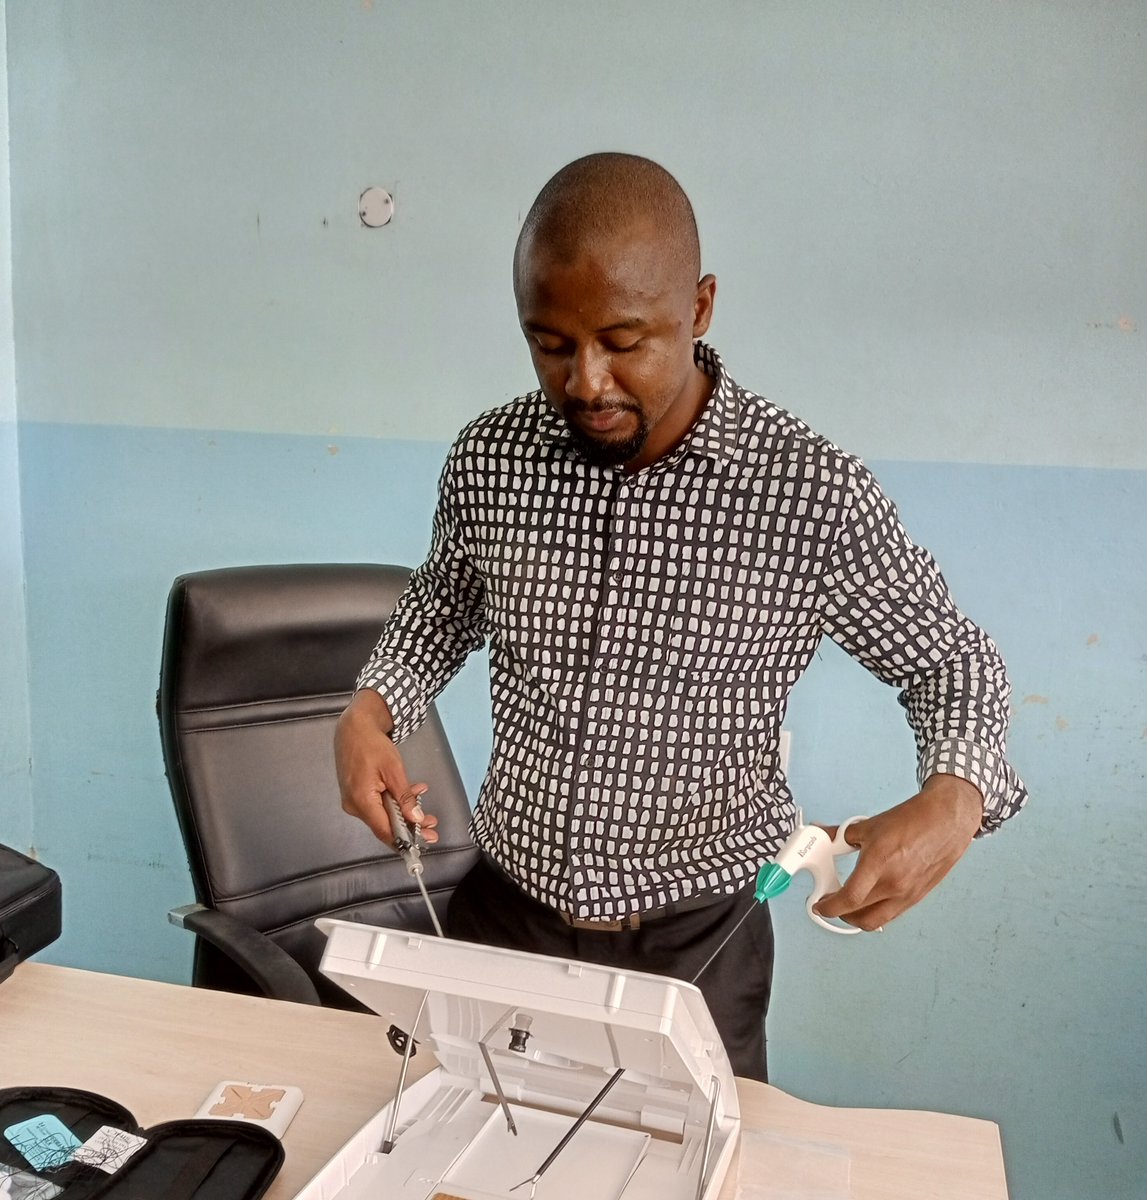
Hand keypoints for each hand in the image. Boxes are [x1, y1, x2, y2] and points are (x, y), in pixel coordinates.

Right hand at [333, 689, 438, 847]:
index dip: (405, 841)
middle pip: (385, 825)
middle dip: (410, 827)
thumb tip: (415, 819)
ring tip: (426, 811)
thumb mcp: (393, 769)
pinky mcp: (356, 794)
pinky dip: (395, 802)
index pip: (384, 831)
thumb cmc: (372, 745)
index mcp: (361, 801)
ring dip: (405, 813)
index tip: (424, 844)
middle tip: (432, 828)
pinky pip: (378, 805)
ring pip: (383, 814)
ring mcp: (353, 800)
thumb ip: (404, 797)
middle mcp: (354, 806)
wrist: (353, 728)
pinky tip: (413, 794)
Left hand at [812, 774, 982, 930]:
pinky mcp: (917, 897)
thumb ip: (839, 835)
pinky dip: (876, 913)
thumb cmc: (912, 820)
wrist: (946, 820)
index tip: (819, 906)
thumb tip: (822, 835)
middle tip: (829, 903)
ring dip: (856, 918)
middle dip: (838, 914)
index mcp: (879, 862)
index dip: (829, 907)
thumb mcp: (868, 825)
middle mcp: (895, 883)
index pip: (849, 898)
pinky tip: (869, 901)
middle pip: (859, 915)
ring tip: (846, 905)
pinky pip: (891, 915)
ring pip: (876, 921)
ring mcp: (908, 893)